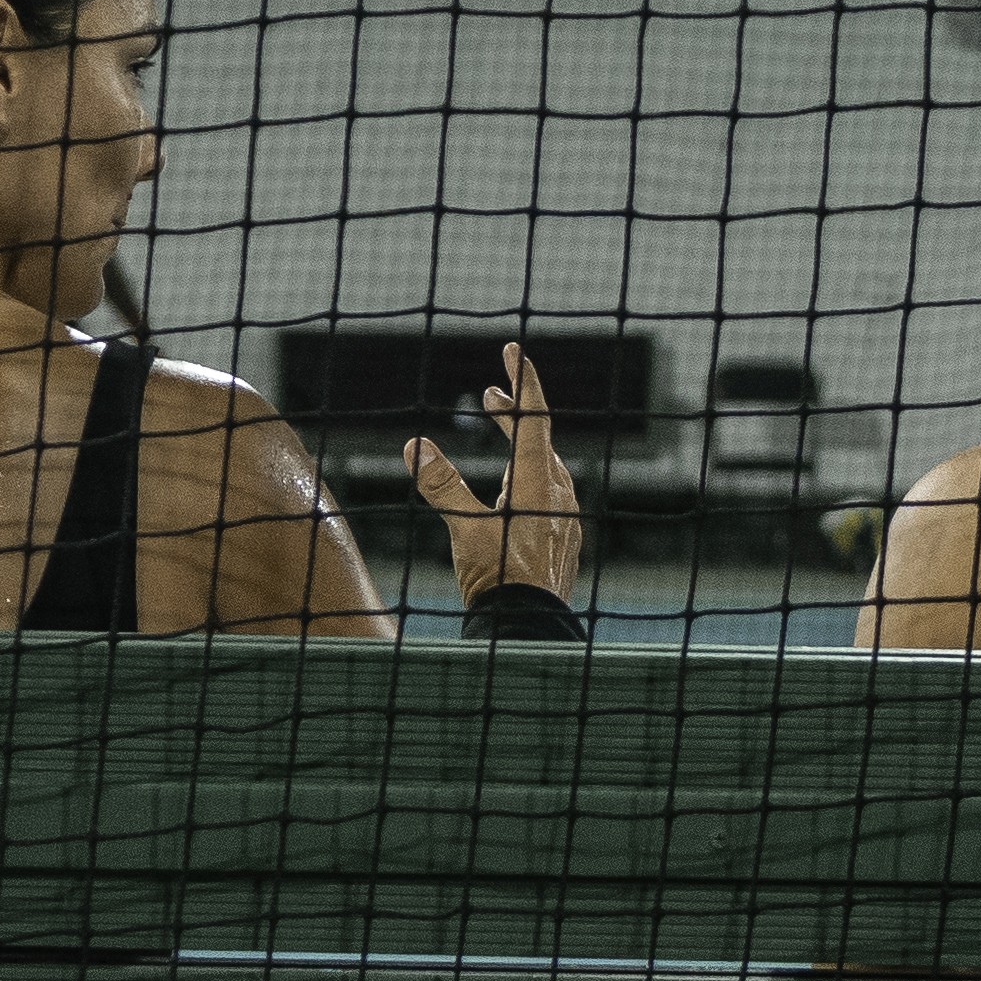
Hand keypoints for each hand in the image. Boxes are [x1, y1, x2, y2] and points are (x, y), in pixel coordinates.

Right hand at [405, 341, 586, 607]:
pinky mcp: (563, 537)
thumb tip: (416, 446)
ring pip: (545, 466)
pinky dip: (529, 476)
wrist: (529, 629)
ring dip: (522, 445)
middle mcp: (558, 493)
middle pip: (539, 439)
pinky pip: (549, 492)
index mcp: (538, 482)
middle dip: (515, 413)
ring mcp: (565, 516)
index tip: (514, 351)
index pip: (534, 417)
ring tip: (501, 436)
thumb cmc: (499, 580)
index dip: (522, 381)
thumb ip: (441, 485)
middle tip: (490, 396)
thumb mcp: (463, 528)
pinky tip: (513, 490)